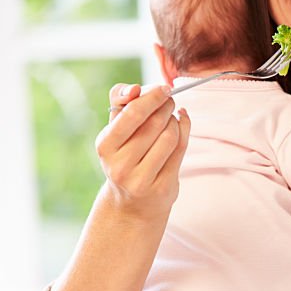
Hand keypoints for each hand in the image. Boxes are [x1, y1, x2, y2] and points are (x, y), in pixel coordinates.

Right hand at [96, 83, 190, 220]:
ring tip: (172, 117)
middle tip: (170, 100)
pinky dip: (185, 131)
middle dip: (166, 106)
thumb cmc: (125, 155)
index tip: (164, 88)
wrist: (132, 203)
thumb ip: (120, 101)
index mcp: (105, 146)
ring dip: (175, 120)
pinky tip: (182, 123)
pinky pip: (180, 151)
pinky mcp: (162, 188)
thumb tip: (135, 89)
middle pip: (154, 124)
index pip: (131, 114)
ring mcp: (141, 180)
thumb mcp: (115, 130)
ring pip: (169, 137)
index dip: (151, 97)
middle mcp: (120, 165)